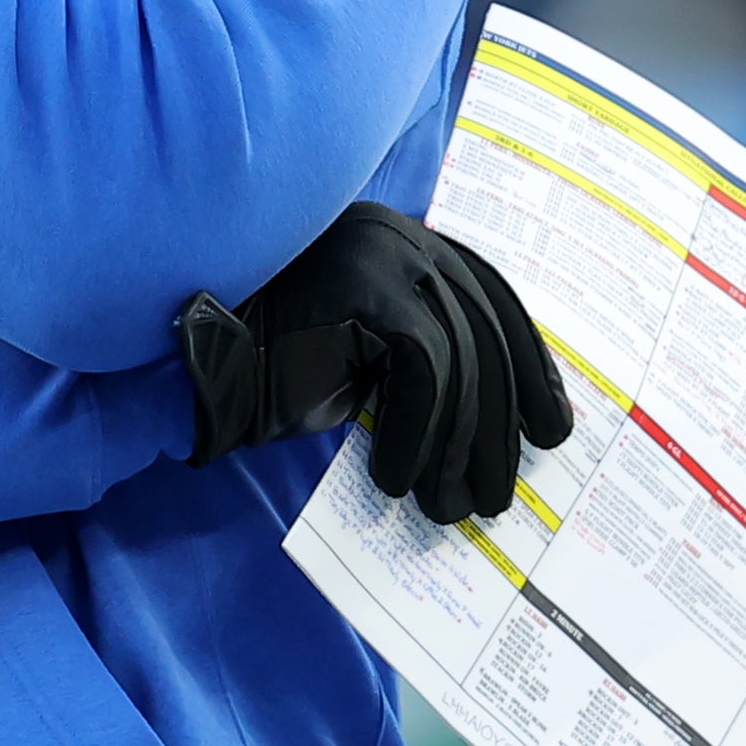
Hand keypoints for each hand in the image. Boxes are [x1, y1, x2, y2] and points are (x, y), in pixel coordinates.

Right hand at [175, 203, 575, 521]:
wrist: (193, 355)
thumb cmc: (268, 364)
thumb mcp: (363, 358)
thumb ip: (422, 361)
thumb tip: (494, 422)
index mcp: (410, 244)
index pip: (494, 303)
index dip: (530, 368)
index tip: (552, 428)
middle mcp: (405, 238)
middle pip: (486, 332)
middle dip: (502, 423)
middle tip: (503, 492)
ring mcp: (385, 255)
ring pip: (461, 361)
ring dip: (457, 447)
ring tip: (449, 507)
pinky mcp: (367, 288)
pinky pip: (422, 373)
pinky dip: (414, 436)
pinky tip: (391, 481)